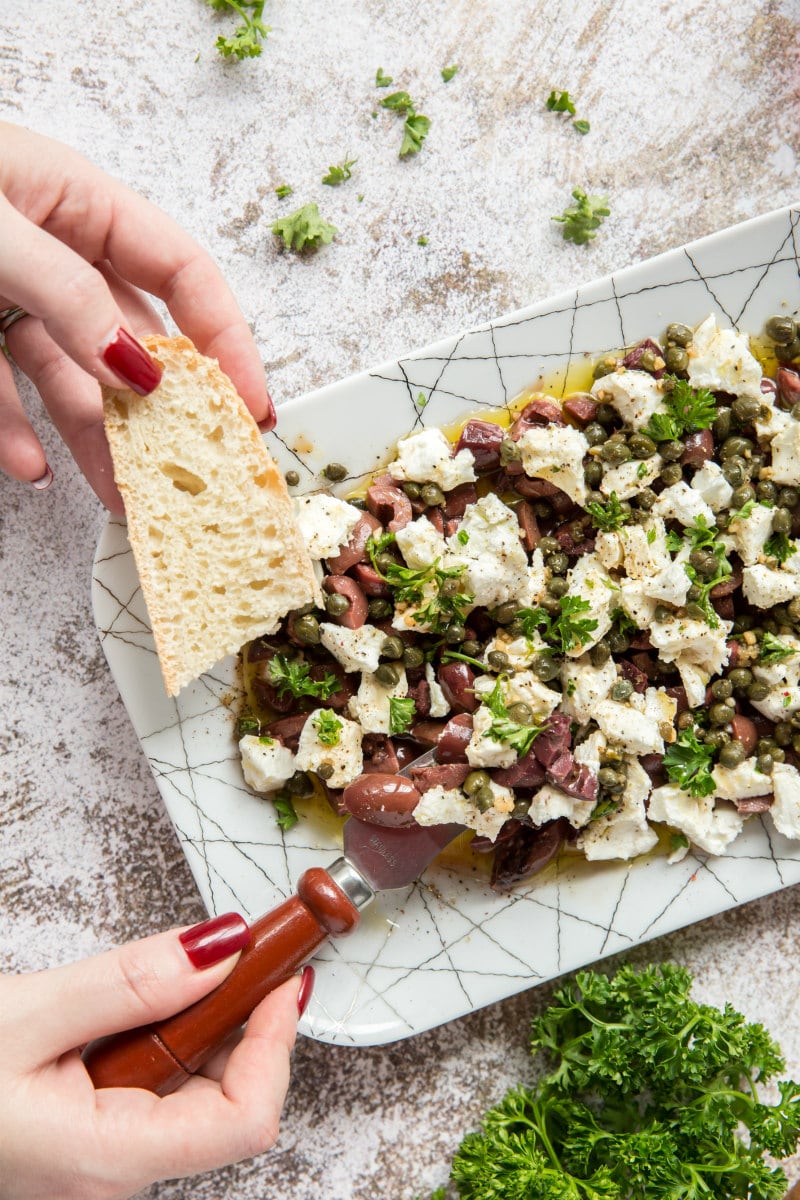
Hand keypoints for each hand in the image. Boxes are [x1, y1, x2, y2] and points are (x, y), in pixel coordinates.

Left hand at [0, 121, 274, 511]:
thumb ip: (72, 299)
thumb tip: (142, 371)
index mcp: (80, 202)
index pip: (184, 275)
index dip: (227, 342)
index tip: (251, 410)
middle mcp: (54, 249)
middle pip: (133, 342)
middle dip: (163, 413)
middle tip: (189, 475)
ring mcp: (7, 293)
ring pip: (72, 378)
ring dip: (96, 440)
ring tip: (121, 500)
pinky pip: (2, 389)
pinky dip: (13, 431)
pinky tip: (29, 467)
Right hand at [0, 914, 307, 1199]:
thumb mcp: (23, 1017)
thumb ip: (128, 984)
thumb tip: (221, 948)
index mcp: (107, 1160)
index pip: (244, 1120)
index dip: (277, 1043)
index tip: (280, 972)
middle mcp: (115, 1175)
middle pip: (230, 1101)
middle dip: (247, 1019)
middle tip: (248, 947)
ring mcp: (104, 1160)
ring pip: (195, 1091)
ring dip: (210, 1022)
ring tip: (195, 965)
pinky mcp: (92, 1138)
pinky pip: (158, 1087)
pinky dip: (172, 1034)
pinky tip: (152, 999)